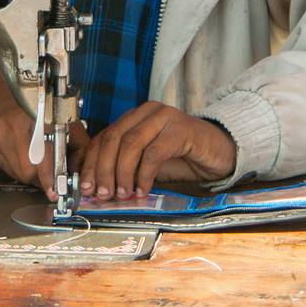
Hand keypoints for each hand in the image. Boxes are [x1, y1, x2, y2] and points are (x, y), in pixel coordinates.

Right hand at [0, 62, 87, 199]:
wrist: (1, 95)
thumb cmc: (35, 105)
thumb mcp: (62, 118)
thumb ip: (77, 145)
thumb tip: (81, 171)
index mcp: (34, 115)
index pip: (42, 151)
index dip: (48, 174)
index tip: (54, 190)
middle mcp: (12, 125)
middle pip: (28, 168)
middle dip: (41, 176)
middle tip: (49, 175)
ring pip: (17, 172)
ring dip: (30, 173)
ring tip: (36, 162)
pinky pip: (7, 169)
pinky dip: (18, 168)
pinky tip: (22, 157)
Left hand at [77, 102, 236, 199]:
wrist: (218, 153)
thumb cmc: (181, 158)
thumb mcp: (146, 162)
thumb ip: (124, 167)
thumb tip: (96, 185)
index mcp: (134, 117)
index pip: (104, 136)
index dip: (92, 162)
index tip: (86, 186)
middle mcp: (147, 112)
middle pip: (114, 138)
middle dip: (104, 168)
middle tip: (102, 193)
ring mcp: (165, 117)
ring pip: (131, 143)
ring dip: (122, 172)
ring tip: (122, 194)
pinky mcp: (181, 129)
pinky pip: (154, 152)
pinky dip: (144, 174)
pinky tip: (143, 189)